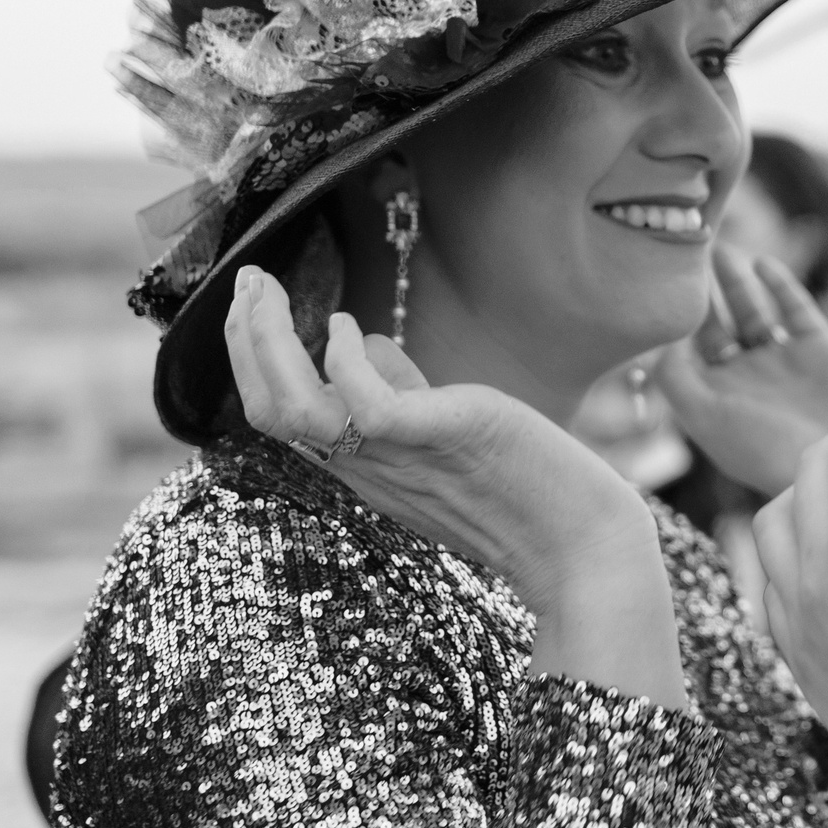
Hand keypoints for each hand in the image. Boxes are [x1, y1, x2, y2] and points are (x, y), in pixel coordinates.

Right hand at [224, 267, 687, 704]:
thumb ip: (403, 396)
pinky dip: (342, 360)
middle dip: (244, 340)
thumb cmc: (526, 488)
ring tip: (265, 291)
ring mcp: (401, 457)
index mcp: (368, 466)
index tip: (249, 304)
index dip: (252, 360)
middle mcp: (371, 468)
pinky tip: (344, 326)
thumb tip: (366, 346)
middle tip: (245, 281)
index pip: (280, 418)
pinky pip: (366, 405)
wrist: (583, 546)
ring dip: (266, 344)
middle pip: (271, 412)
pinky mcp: (442, 439)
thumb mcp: (446, 436)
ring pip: (296, 410)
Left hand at [657, 247, 827, 495]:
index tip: (660, 285)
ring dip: (735, 281)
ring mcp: (785, 361)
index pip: (688, 350)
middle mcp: (749, 377)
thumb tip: (661, 336)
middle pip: (718, 325)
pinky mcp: (820, 347)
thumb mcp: (704, 417)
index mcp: (719, 396)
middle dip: (703, 293)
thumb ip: (675, 376)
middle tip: (686, 253)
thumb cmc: (763, 447)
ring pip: (754, 311)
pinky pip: (796, 307)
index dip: (676, 319)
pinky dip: (780, 285)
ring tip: (717, 248)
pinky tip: (761, 263)